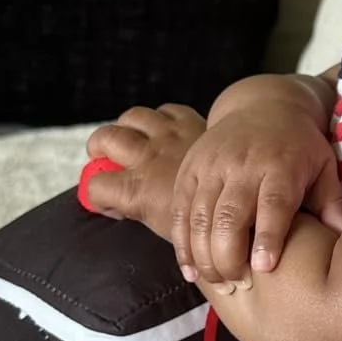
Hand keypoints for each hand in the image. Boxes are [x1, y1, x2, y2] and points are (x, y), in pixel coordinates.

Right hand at [85, 104, 205, 241]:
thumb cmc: (210, 224)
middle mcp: (148, 157)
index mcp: (139, 191)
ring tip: (128, 140)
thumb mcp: (169, 229)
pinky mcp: (189, 124)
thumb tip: (125, 211)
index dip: (94, 195)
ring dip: (124, 127)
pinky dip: (158, 118)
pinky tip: (161, 131)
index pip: (96, 186)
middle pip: (105, 138)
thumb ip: (144, 213)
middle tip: (103, 160)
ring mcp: (168, 136)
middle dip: (97, 149)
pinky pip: (165, 111)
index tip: (107, 203)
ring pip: (131, 117)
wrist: (248, 196)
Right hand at [171, 98, 341, 286]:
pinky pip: (179, 212)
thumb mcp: (323, 164)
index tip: (263, 267)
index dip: (267, 237)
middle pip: (228, 216)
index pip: (272, 203)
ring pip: (199, 217)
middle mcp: (242, 165)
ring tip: (220, 284)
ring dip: (204, 257)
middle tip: (239, 285)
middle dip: (228, 256)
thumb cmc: (299, 145)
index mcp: (280, 165)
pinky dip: (182, 245)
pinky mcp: (188, 170)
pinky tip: (192, 272)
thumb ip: (331, 199)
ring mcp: (210, 166)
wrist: (262, 106)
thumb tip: (340, 232)